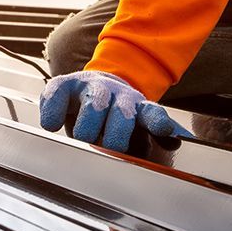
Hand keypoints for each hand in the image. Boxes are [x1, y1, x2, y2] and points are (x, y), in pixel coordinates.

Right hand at [39, 71, 192, 152]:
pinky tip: (51, 124)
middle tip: (112, 148)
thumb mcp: (138, 121)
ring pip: (93, 105)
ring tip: (82, 138)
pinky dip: (52, 110)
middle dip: (117, 133)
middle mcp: (116, 96)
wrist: (94, 83)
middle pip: (121, 113)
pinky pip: (56, 94)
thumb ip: (157, 128)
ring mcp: (90, 89)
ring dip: (88, 125)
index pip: (151, 113)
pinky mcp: (64, 85)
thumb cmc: (116, 112)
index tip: (164, 131)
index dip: (157, 122)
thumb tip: (181, 140)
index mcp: (137, 106)